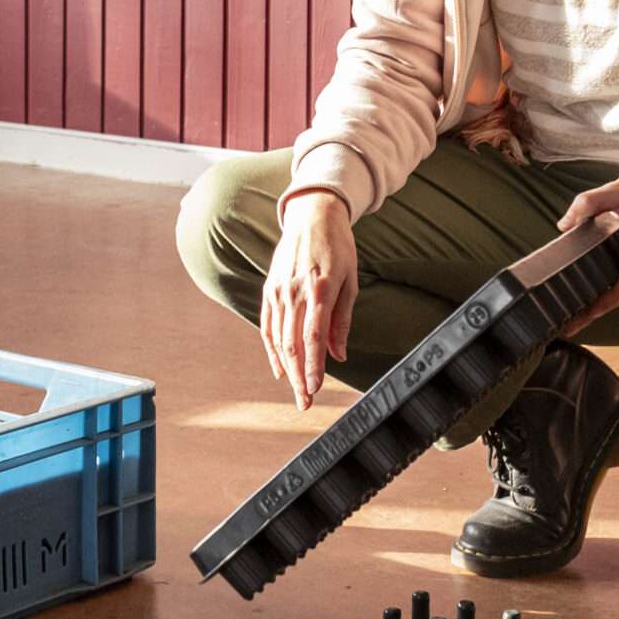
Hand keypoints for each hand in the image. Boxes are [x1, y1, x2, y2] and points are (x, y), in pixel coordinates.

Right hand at [261, 191, 356, 409]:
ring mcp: (278, 291)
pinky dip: (272, 351)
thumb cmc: (339, 247)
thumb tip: (339, 354)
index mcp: (319, 289)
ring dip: (288, 369)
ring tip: (297, 391)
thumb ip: (342, 319)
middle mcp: (294, 292)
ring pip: (279, 339)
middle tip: (306, 402)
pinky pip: (267, 326)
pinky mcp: (269, 290)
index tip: (315, 388)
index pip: (313, 336)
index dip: (313, 365)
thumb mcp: (350, 281)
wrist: (312, 215)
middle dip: (299, 376)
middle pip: (293, 344)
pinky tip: (280, 369)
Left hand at [558, 163, 618, 333]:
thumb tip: (565, 223)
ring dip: (607, 305)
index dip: (607, 300)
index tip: (587, 313)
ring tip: (577, 319)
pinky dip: (617, 295)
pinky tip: (596, 301)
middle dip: (599, 310)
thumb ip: (589, 203)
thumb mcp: (618, 189)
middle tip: (570, 325)